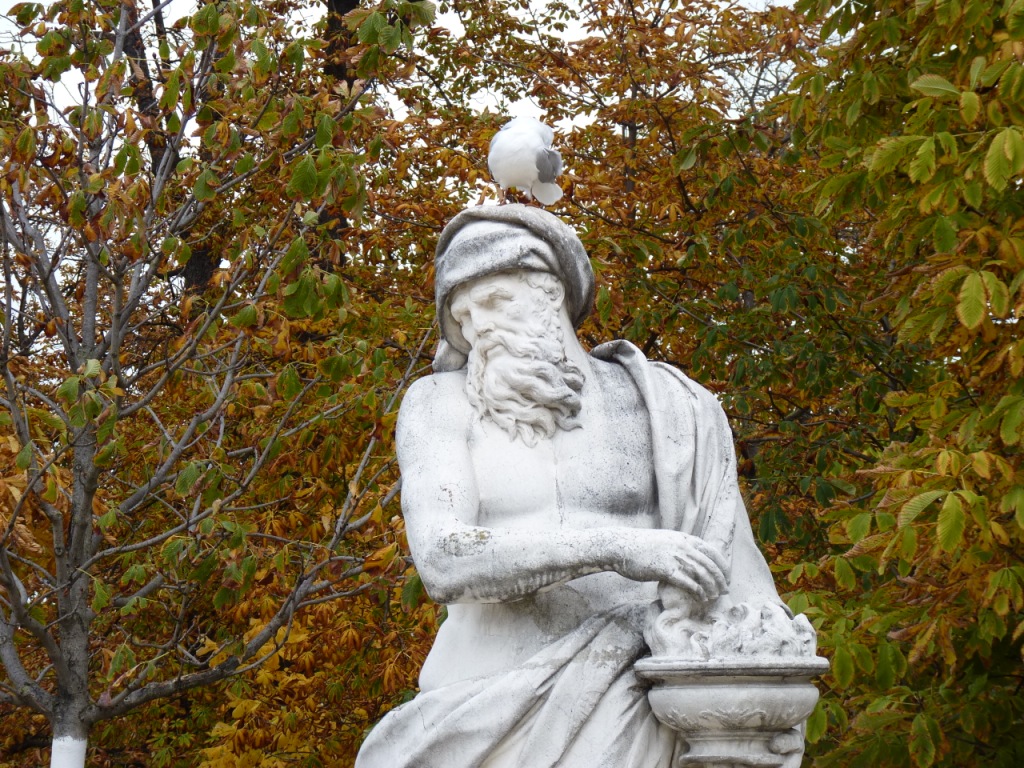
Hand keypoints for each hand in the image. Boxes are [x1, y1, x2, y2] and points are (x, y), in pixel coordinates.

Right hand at [613, 530, 727, 601]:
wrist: (621, 546)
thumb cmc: (641, 547)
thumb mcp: (665, 541)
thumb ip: (679, 547)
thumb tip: (690, 557)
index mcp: (684, 539)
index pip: (712, 552)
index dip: (723, 566)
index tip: (726, 578)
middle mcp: (682, 546)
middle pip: (710, 564)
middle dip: (721, 579)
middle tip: (725, 591)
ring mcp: (674, 557)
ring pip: (702, 573)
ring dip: (711, 587)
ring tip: (714, 597)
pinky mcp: (665, 569)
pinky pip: (688, 582)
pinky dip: (698, 591)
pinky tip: (701, 598)